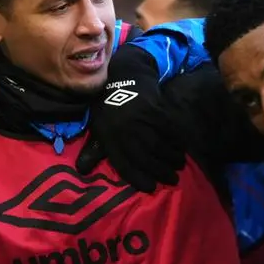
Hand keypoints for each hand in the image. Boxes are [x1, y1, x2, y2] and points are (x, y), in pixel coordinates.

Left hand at [77, 44, 186, 191]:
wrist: (122, 75)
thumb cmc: (109, 106)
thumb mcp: (98, 126)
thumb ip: (94, 150)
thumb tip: (81, 171)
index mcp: (108, 137)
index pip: (123, 164)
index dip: (138, 178)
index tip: (151, 188)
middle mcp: (123, 130)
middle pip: (145, 158)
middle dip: (161, 171)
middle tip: (172, 179)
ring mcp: (139, 120)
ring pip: (159, 146)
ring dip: (172, 158)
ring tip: (179, 165)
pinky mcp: (154, 109)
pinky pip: (169, 131)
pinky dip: (177, 142)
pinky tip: (181, 148)